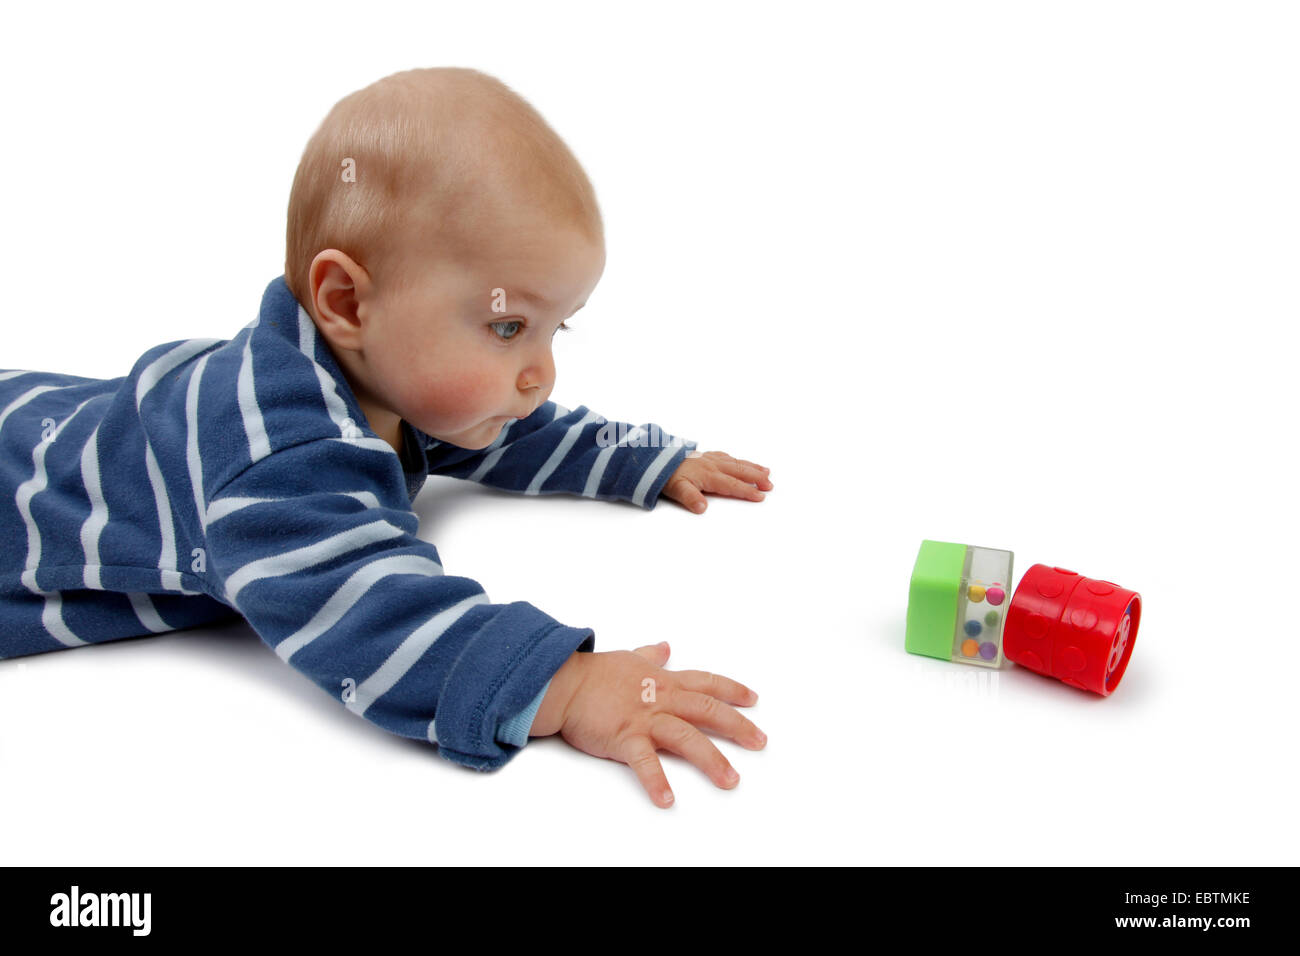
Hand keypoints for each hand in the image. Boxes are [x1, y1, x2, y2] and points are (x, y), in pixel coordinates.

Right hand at [530, 642, 765, 807]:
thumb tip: (665, 646)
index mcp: (663, 681)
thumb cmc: (593, 673)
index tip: (754, 699)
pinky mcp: (625, 737)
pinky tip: (668, 800)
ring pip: (687, 738)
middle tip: (760, 742)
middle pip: (708, 711)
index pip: (706, 683)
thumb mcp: (628, 658)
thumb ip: (650, 656)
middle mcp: (661, 699)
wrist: (563, 683)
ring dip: (712, 760)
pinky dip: (657, 781)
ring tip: (731, 780)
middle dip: (738, 726)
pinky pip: (645, 762)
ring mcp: (645, 718)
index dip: (732, 691)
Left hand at [661, 450, 772, 513]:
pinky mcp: (704, 456)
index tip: (761, 496)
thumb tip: (702, 508)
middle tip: (770, 485)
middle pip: (739, 471)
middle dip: (756, 478)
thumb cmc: (665, 476)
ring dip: (751, 467)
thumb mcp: (676, 490)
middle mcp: (712, 465)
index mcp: (708, 475)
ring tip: (766, 471)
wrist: (653, 459)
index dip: (747, 491)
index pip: (732, 485)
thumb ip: (690, 498)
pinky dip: (737, 460)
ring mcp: (709, 459)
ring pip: (735, 462)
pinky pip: (726, 456)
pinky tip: (740, 461)